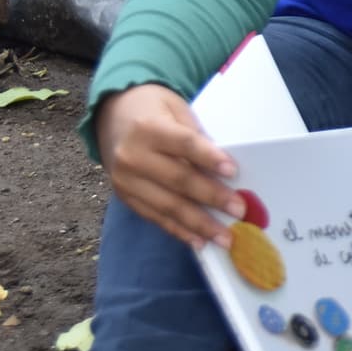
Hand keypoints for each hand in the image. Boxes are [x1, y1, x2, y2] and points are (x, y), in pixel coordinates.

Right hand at [96, 83, 242, 251]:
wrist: (112, 116)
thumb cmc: (155, 110)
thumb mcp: (176, 108)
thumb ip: (195, 134)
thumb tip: (225, 169)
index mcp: (148, 128)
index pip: (184, 144)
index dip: (208, 158)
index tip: (233, 171)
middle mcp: (132, 155)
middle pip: (178, 179)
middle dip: (211, 197)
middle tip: (239, 210)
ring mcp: (125, 180)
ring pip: (167, 205)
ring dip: (199, 224)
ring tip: (225, 238)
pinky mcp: (125, 197)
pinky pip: (155, 217)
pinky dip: (179, 231)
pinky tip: (200, 242)